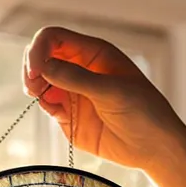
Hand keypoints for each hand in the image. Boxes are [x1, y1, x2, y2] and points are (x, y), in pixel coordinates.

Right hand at [24, 26, 185, 173]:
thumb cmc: (143, 112)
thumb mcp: (111, 91)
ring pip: (41, 81)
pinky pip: (48, 105)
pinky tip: (54, 110)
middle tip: (33, 85)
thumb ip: (76, 78)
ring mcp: (74, 93)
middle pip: (42, 57)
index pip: (55, 38)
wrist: (153, 147)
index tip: (35, 69)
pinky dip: (45, 105)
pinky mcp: (71, 117)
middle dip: (32, 67)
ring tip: (39, 96)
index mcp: (93, 54)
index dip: (39, 49)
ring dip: (35, 86)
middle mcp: (80, 70)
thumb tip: (42, 66)